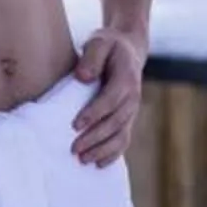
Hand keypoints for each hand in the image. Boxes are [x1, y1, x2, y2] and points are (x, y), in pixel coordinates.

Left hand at [70, 27, 147, 165]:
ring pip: (120, 135)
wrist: (127, 50)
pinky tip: (98, 164)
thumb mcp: (99, 42)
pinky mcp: (127, 119)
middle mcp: (133, 97)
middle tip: (73, 149)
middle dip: (94, 138)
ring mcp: (132, 111)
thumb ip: (92, 57)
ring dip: (102, 150)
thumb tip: (82, 78)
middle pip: (115, 122)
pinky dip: (112, 154)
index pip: (110, 100)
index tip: (75, 125)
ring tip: (82, 159)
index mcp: (126, 78)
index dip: (93, 114)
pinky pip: (123, 140)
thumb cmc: (108, 46)